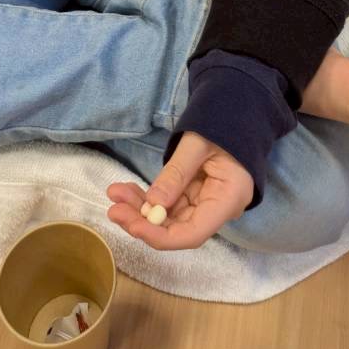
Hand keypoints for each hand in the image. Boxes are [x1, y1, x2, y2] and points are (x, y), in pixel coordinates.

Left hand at [106, 131, 253, 250]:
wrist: (234, 112)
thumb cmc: (220, 123)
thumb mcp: (197, 143)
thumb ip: (176, 174)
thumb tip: (153, 205)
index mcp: (229, 199)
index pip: (193, 233)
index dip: (161, 236)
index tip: (133, 226)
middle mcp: (218, 209)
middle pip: (177, 229)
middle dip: (143, 221)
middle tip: (114, 208)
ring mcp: (206, 203)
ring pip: (169, 218)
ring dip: (140, 210)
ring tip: (115, 194)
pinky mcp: (195, 196)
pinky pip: (170, 205)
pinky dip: (149, 200)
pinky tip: (128, 191)